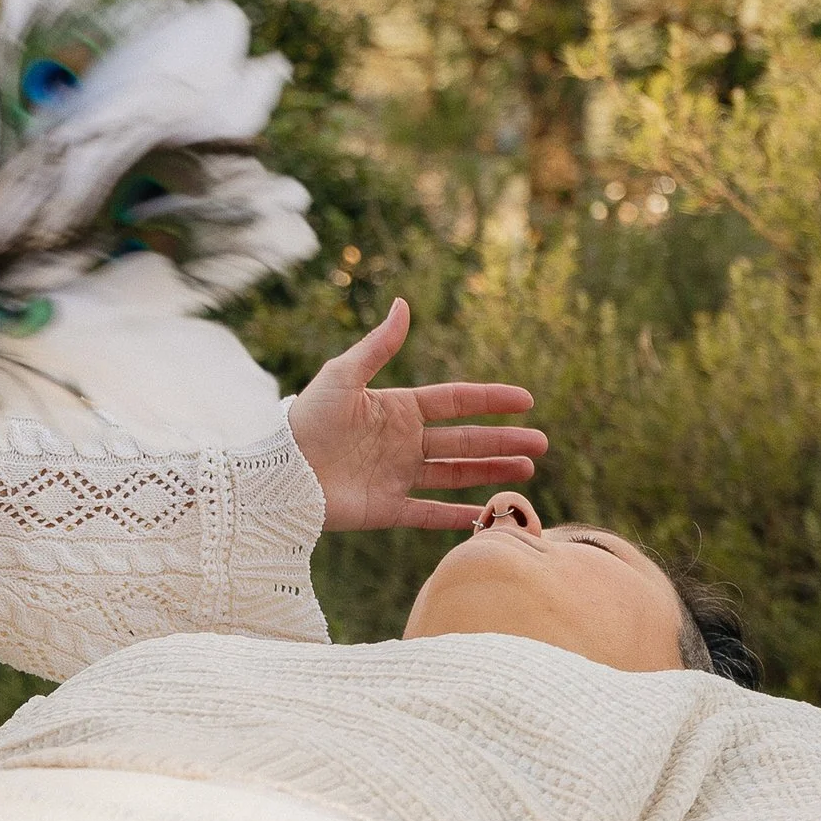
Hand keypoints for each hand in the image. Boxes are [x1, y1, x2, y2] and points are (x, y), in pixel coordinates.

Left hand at [287, 298, 545, 531]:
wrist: (278, 473)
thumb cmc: (306, 419)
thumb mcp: (343, 376)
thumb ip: (378, 346)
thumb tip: (403, 304)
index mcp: (396, 409)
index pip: (454, 402)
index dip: (489, 400)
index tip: (525, 400)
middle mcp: (402, 442)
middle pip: (464, 440)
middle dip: (503, 441)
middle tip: (542, 443)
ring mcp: (397, 476)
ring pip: (455, 474)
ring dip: (491, 472)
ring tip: (527, 470)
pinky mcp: (387, 509)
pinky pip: (430, 513)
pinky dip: (459, 516)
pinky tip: (488, 514)